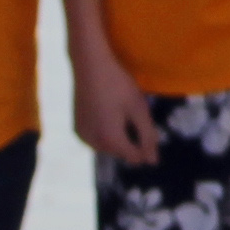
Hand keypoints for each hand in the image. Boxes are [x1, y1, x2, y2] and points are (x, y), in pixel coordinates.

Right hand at [68, 36, 158, 164]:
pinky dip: (106, 132)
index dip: (147, 146)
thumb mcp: (139, 109)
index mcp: (110, 140)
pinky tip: (110, 113)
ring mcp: (82, 136)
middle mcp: (93, 143)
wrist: (90, 67)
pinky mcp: (77, 128)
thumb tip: (153, 162)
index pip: (135, 157)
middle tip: (135, 114)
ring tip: (123, 112)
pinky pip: (96, 138)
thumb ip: (148, 136)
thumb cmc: (118, 85)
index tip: (149, 126)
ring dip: (119, 136)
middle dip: (132, 140)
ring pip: (108, 146)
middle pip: (121, 152)